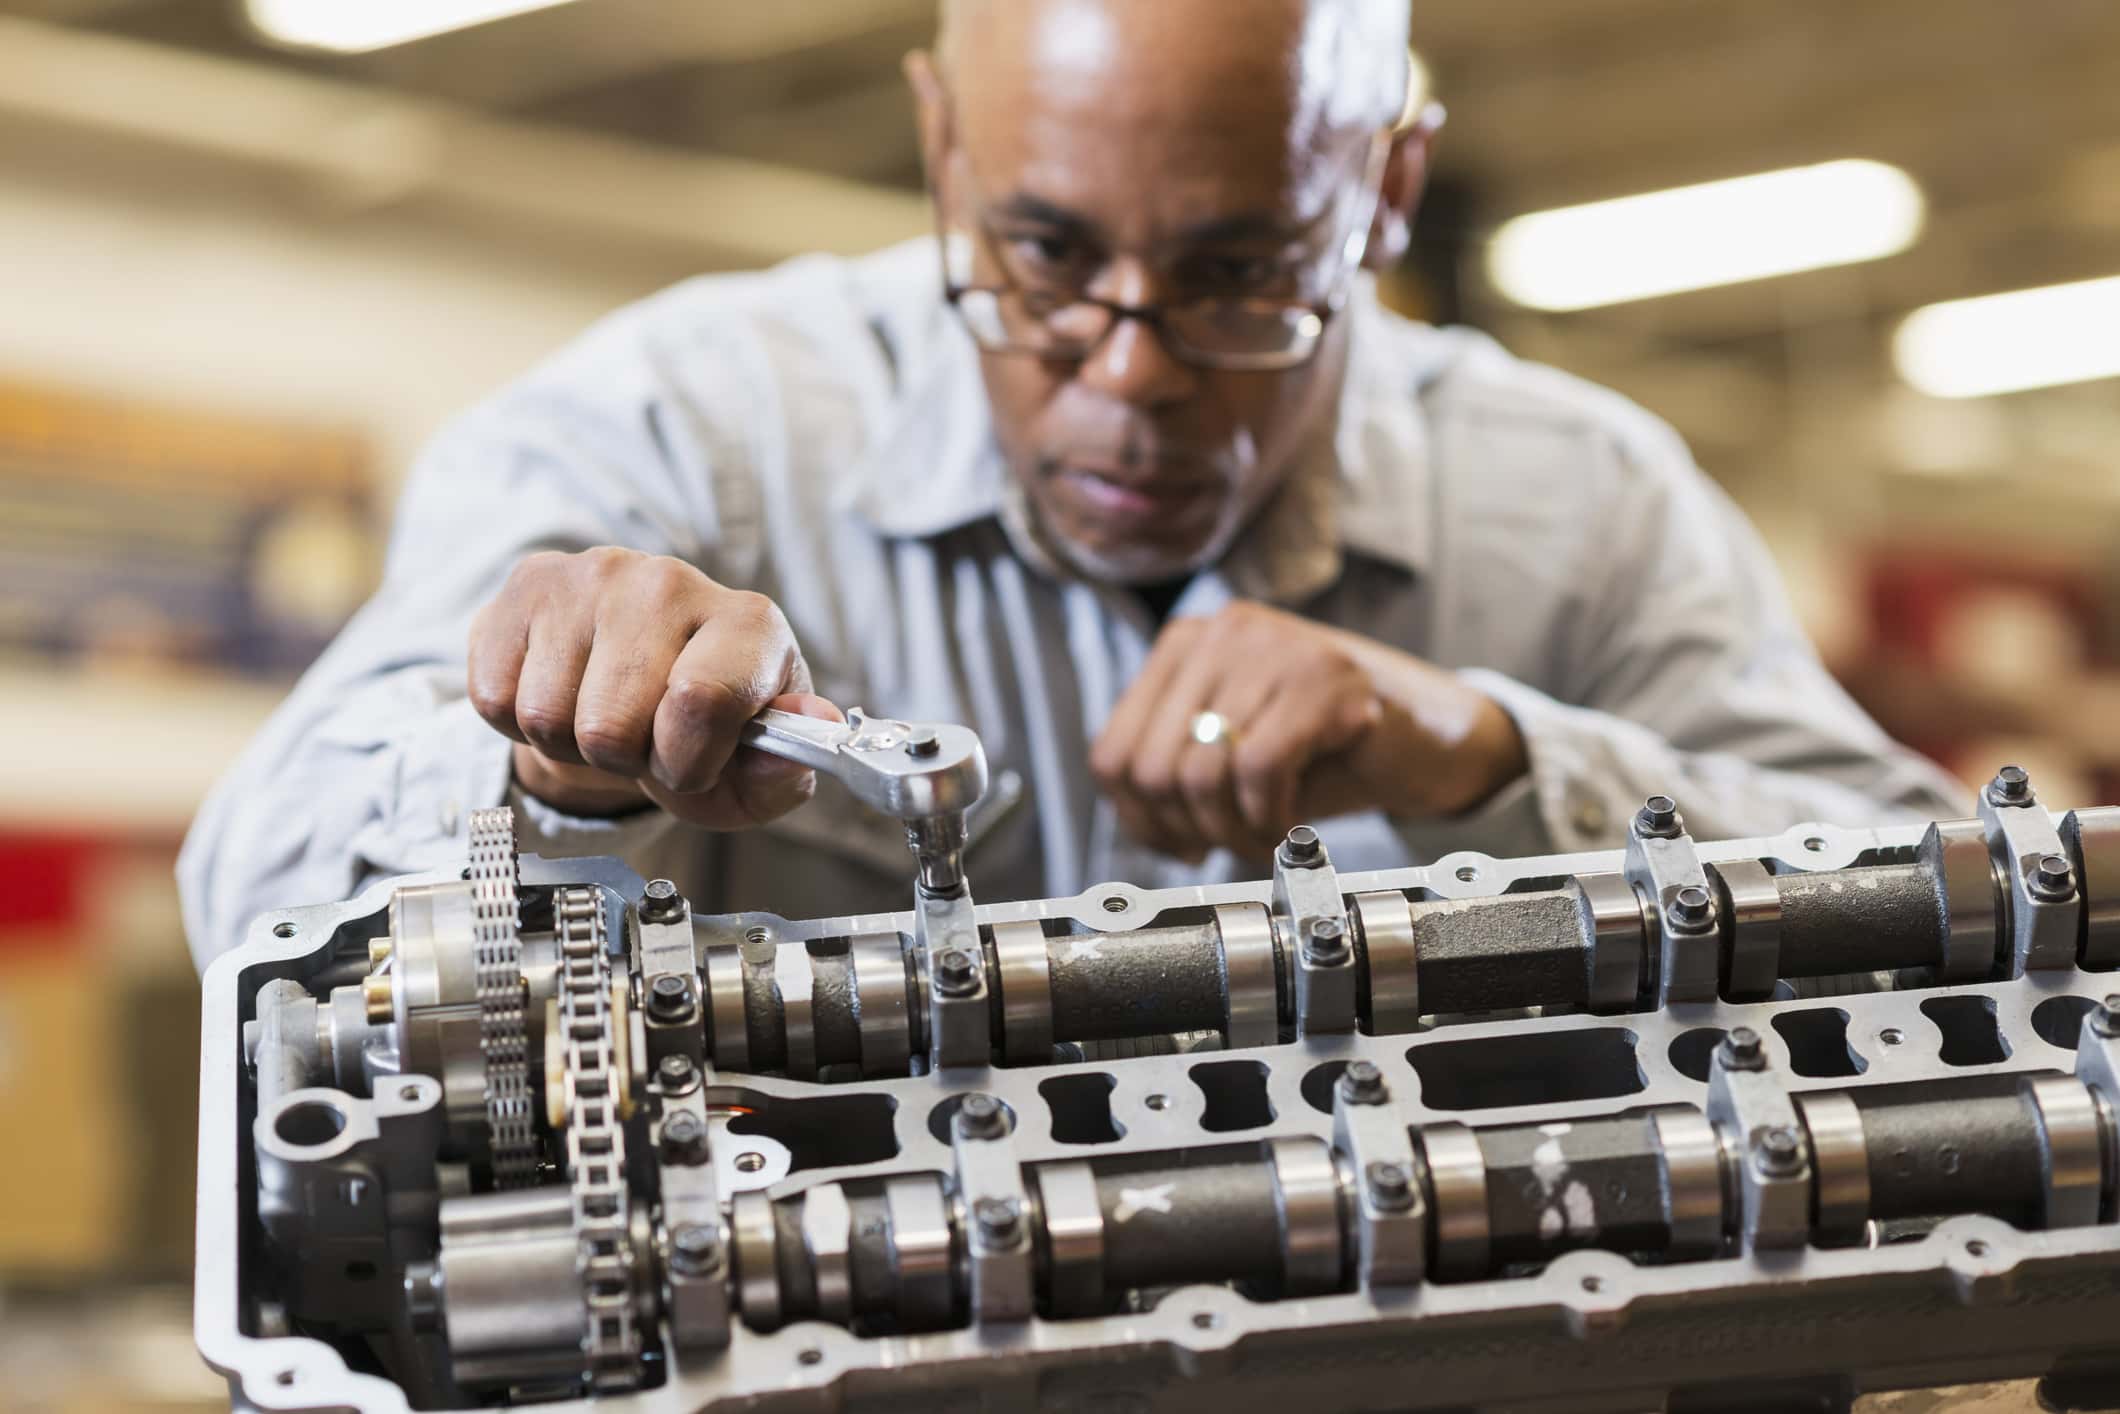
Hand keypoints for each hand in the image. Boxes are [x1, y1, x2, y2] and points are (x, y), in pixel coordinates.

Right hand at [467, 548, 839, 827]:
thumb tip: (813, 729)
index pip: (699, 701)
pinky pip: (494, 696)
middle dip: (622, 759)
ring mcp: (594, 575)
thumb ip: (785, 768)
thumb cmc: (705, 728)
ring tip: (603, 717)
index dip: (685, 762)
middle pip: (608, 726)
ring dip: (569, 744)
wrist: (643, 682)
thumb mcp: (754, 770)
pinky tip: (563, 694)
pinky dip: (519, 723)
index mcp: (748, 623)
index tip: (691, 762)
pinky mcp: (528, 584)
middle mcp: (670, 583)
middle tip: (642, 741)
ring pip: (545, 717)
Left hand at [1089, 602, 1526, 862]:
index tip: (1180, 844)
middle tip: (1231, 844)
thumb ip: (1174, 767)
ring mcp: (1275, 647)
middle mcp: (1222, 632)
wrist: (1429, 732)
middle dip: (1188, 830)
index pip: (1112, 751)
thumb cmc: (1328, 747)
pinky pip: (1258, 769)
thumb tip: (1138, 820)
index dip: (1139, 820)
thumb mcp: (1233, 749)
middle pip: (1150, 767)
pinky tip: (1290, 817)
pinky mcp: (1324, 676)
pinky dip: (1268, 815)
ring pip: (1200, 772)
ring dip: (1232, 829)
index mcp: (1187, 644)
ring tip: (1263, 832)